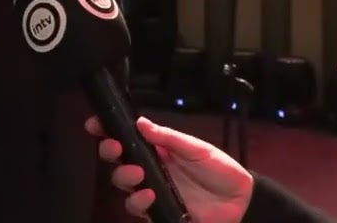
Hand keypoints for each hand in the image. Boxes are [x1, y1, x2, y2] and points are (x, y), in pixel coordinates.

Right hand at [85, 116, 253, 222]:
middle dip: (108, 152)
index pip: (127, 139)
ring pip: (123, 187)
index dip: (108, 131)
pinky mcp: (159, 213)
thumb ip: (169, 138)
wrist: (240, 201)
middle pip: (118, 162)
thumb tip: (140, 122)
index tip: (95, 125)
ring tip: (138, 174)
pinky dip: (139, 202)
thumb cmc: (220, 170)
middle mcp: (151, 171)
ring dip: (124, 177)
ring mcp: (153, 193)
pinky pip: (139, 209)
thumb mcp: (197, 149)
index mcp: (158, 150)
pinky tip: (149, 195)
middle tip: (113, 147)